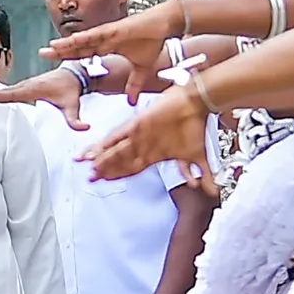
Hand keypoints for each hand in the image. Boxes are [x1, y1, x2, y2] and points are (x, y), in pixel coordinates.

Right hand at [0, 68, 89, 130]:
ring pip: (5, 89)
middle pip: (3, 91)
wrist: (74, 74)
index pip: (9, 94)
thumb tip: (84, 128)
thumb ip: (76, 119)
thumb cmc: (71, 90)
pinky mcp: (25, 86)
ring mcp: (25, 85)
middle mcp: (26, 86)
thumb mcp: (73, 105)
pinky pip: (9, 90)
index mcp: (32, 89)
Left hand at [41, 14, 176, 100]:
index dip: (69, 57)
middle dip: (60, 51)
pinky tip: (70, 39)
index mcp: (106, 48)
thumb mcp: (141, 69)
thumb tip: (132, 101)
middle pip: (78, 47)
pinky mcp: (114, 29)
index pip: (84, 54)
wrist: (165, 26)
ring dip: (66, 44)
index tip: (54, 62)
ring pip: (82, 40)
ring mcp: (107, 34)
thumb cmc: (152, 42)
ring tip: (50, 47)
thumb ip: (134, 84)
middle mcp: (103, 40)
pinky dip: (83, 37)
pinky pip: (95, 35)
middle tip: (42, 54)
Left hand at [83, 90, 213, 185]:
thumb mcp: (196, 156)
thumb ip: (199, 173)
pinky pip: (117, 136)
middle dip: (104, 170)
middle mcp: (142, 144)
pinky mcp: (137, 124)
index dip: (118, 175)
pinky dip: (105, 144)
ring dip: (99, 158)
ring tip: (84, 164)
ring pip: (113, 149)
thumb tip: (209, 190)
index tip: (105, 183)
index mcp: (152, 152)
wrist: (196, 103)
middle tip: (90, 179)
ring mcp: (138, 134)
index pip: (131, 167)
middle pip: (118, 160)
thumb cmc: (194, 126)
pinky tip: (92, 150)